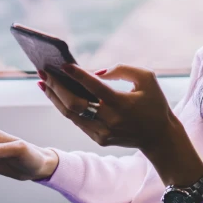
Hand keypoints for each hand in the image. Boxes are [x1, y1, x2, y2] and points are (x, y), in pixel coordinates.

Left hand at [39, 63, 202, 186]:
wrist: (160, 137)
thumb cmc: (154, 103)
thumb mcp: (147, 78)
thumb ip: (122, 69)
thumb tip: (96, 73)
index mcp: (122, 104)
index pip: (95, 88)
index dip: (78, 75)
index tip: (63, 64)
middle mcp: (110, 119)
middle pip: (75, 104)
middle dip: (56, 87)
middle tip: (43, 72)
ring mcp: (103, 132)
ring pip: (71, 114)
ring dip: (54, 97)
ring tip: (43, 82)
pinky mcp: (99, 139)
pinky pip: (77, 121)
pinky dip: (64, 107)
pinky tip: (55, 94)